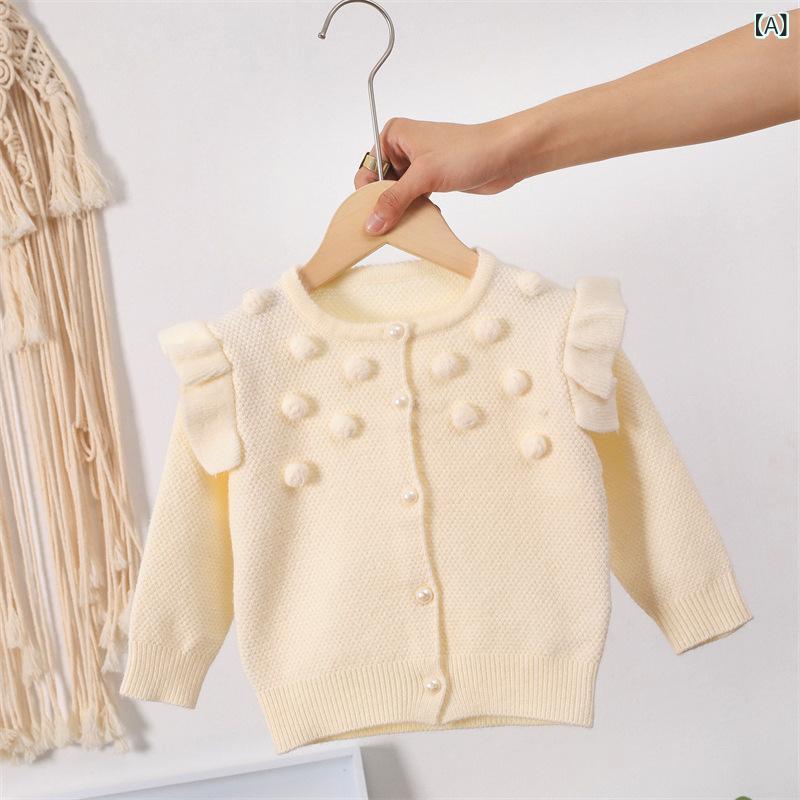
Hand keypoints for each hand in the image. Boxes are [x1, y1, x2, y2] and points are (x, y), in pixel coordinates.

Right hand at [354, 117, 519, 235]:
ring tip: (415, 215)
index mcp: (393, 135)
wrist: (505, 155)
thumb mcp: (424, 177)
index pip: (367, 171)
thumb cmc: (468, 152)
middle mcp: (403, 149)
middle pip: (380, 185)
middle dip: (387, 204)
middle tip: (394, 222)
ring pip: (398, 195)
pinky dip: (417, 210)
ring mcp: (417, 166)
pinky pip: (413, 200)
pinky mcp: (431, 180)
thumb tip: (371, 223)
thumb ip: (395, 201)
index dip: (368, 195)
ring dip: (404, 209)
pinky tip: (429, 212)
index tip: (374, 217)